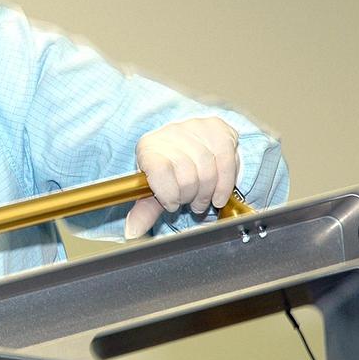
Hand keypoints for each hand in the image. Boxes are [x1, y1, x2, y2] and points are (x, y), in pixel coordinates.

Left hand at [125, 117, 239, 238]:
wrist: (187, 143)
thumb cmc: (169, 170)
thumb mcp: (155, 190)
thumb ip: (145, 211)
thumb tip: (132, 231)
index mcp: (148, 148)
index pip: (159, 171)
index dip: (169, 194)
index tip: (172, 204)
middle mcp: (169, 134)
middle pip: (187, 176)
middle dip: (190, 198)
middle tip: (190, 203)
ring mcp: (194, 128)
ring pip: (207, 172)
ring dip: (207, 194)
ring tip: (201, 199)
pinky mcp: (217, 129)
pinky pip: (226, 163)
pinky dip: (224, 186)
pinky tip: (218, 195)